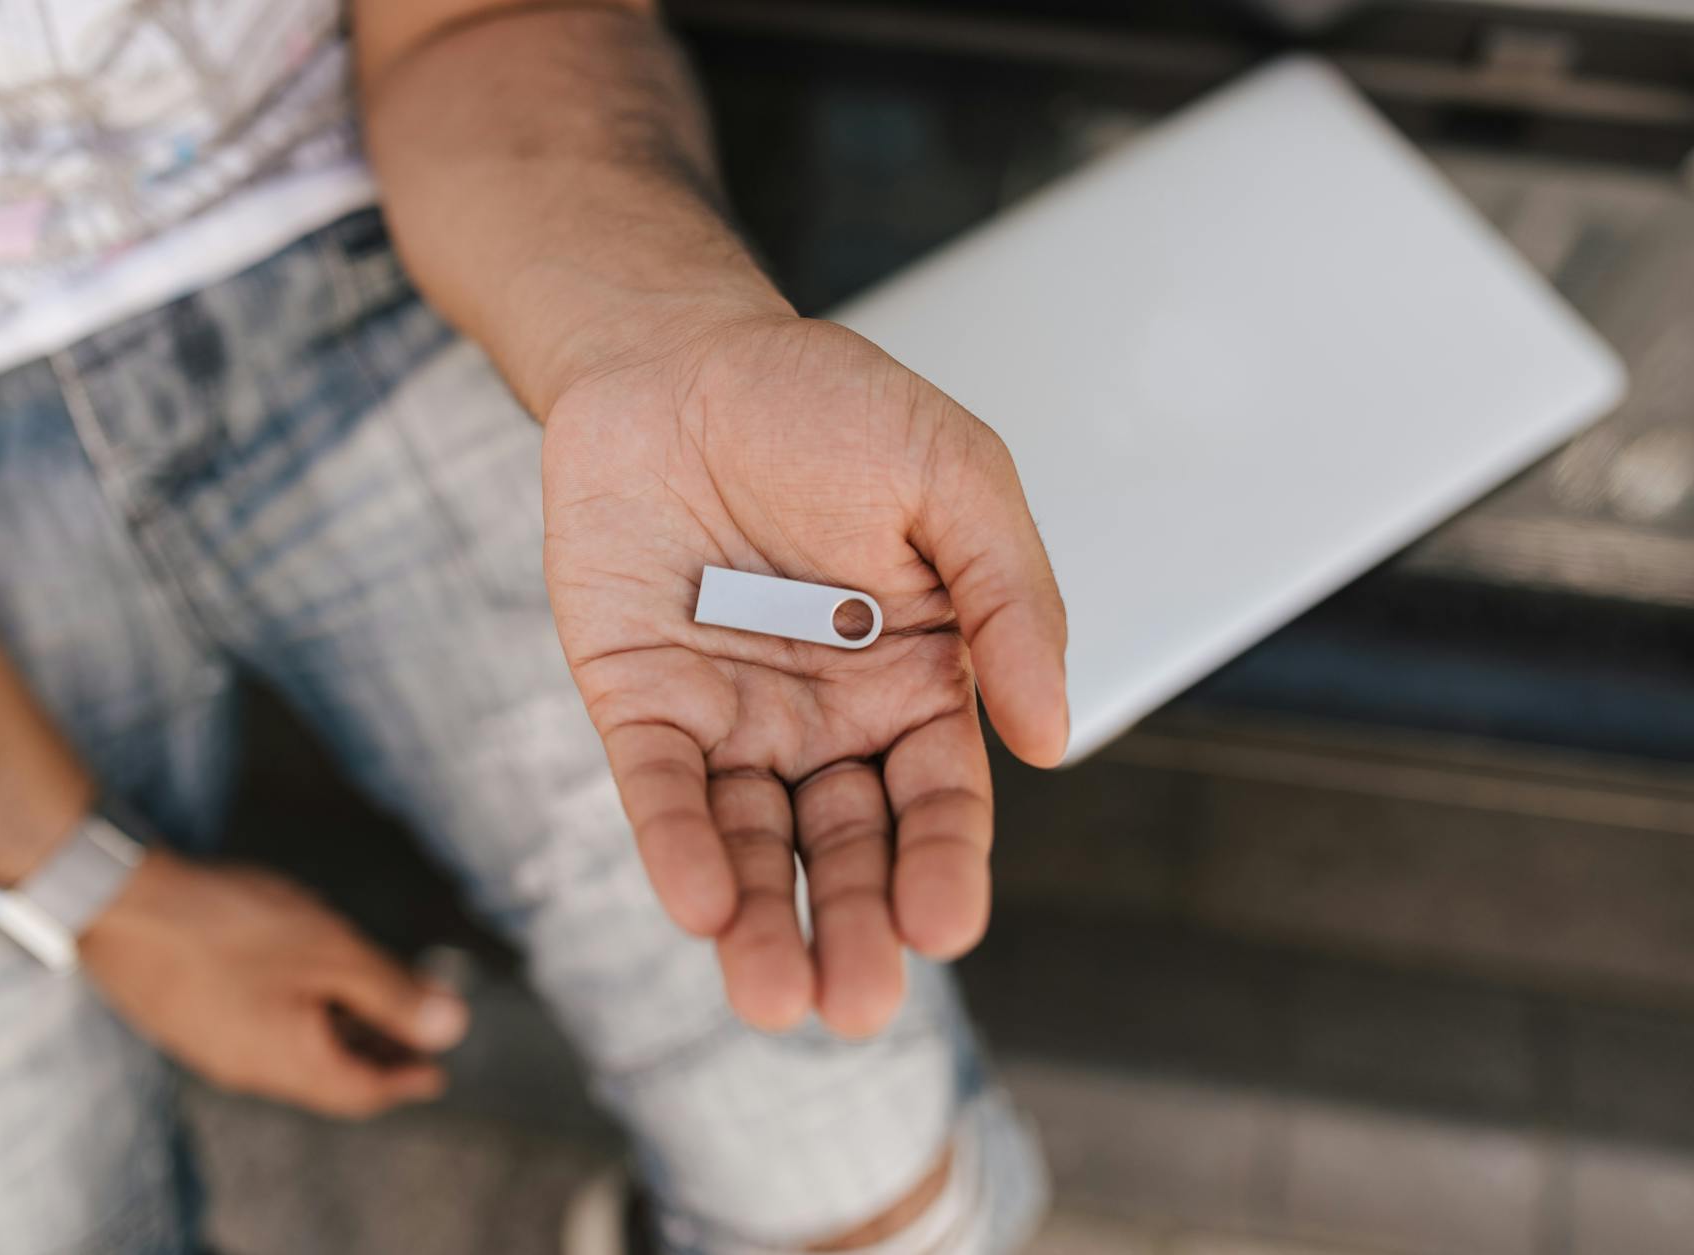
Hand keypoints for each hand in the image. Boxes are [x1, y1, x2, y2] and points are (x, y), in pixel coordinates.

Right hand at [80, 850, 468, 1117]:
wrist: (117, 902)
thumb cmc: (229, 924)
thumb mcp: (331, 952)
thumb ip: (393, 993)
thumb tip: (452, 1028)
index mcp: (288, 1062)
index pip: (360, 1092)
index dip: (405, 1081)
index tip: (436, 1075)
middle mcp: (247, 1067)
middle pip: (328, 1076)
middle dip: (377, 1055)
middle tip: (414, 1037)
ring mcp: (212, 1044)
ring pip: (293, 1052)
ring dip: (339, 1034)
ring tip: (372, 1006)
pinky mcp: (188, 1016)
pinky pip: (260, 1031)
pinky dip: (300, 1017)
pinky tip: (308, 982)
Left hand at [543, 313, 1066, 1036]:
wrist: (676, 356)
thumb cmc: (823, 405)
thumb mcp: (952, 476)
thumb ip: (1010, 598)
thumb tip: (1053, 734)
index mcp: (917, 679)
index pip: (940, 800)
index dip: (945, 865)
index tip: (945, 926)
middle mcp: (827, 720)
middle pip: (847, 847)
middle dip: (854, 928)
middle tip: (855, 1004)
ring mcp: (730, 718)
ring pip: (752, 842)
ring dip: (759, 922)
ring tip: (771, 996)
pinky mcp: (639, 701)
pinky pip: (660, 787)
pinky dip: (677, 844)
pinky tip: (696, 901)